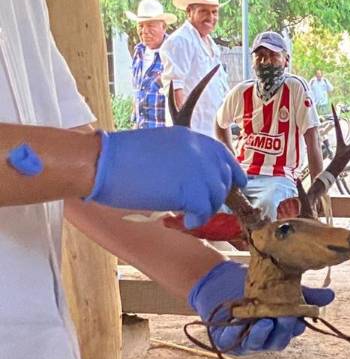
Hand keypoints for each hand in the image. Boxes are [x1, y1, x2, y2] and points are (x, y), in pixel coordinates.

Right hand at [86, 127, 246, 227]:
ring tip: (187, 214)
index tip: (237, 185)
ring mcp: (199, 169)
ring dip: (204, 209)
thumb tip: (194, 180)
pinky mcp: (192, 190)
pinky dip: (196, 220)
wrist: (103, 162)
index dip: (232, 173)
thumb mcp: (161, 148)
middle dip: (215, 196)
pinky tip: (185, 221)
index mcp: (193, 138)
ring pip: (216, 197)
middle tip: (200, 207)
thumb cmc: (121, 158)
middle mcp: (201, 151)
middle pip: (222, 179)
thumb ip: (183, 159)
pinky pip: (204, 211)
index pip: (224, 156)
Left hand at [188, 261, 334, 354]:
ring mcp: (245, 340)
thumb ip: (305, 294)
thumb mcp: (281, 286)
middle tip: (284, 318)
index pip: (293, 330)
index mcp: (280, 327)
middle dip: (282, 331)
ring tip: (263, 321)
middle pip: (277, 341)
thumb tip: (331, 295)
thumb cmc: (254, 286)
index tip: (299, 318)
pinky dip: (234, 333)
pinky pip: (230, 341)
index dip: (296, 326)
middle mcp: (265, 337)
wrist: (220, 280)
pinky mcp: (224, 339)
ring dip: (260, 334)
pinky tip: (237, 323)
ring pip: (256, 343)